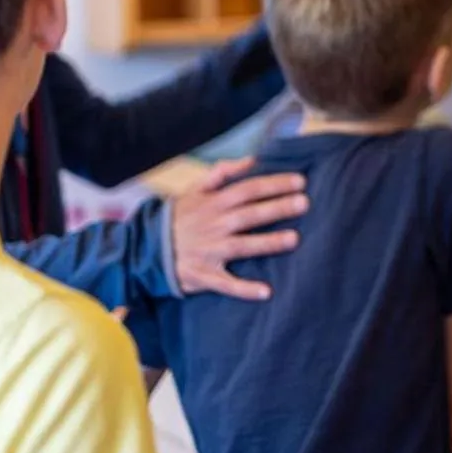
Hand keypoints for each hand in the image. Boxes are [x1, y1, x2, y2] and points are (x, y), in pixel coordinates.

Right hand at [170, 157, 308, 300]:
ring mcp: (210, 251)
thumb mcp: (195, 189)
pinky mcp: (204, 275)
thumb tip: (251, 160)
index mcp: (213, 203)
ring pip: (243, 246)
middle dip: (277, 208)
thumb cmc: (179, 216)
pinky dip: (245, 289)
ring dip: (268, 243)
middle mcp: (214, 225)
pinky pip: (226, 284)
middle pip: (250, 214)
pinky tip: (266, 292)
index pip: (249, 189)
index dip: (274, 184)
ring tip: (294, 239)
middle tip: (305, 203)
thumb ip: (222, 172)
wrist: (146, 248)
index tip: (300, 181)